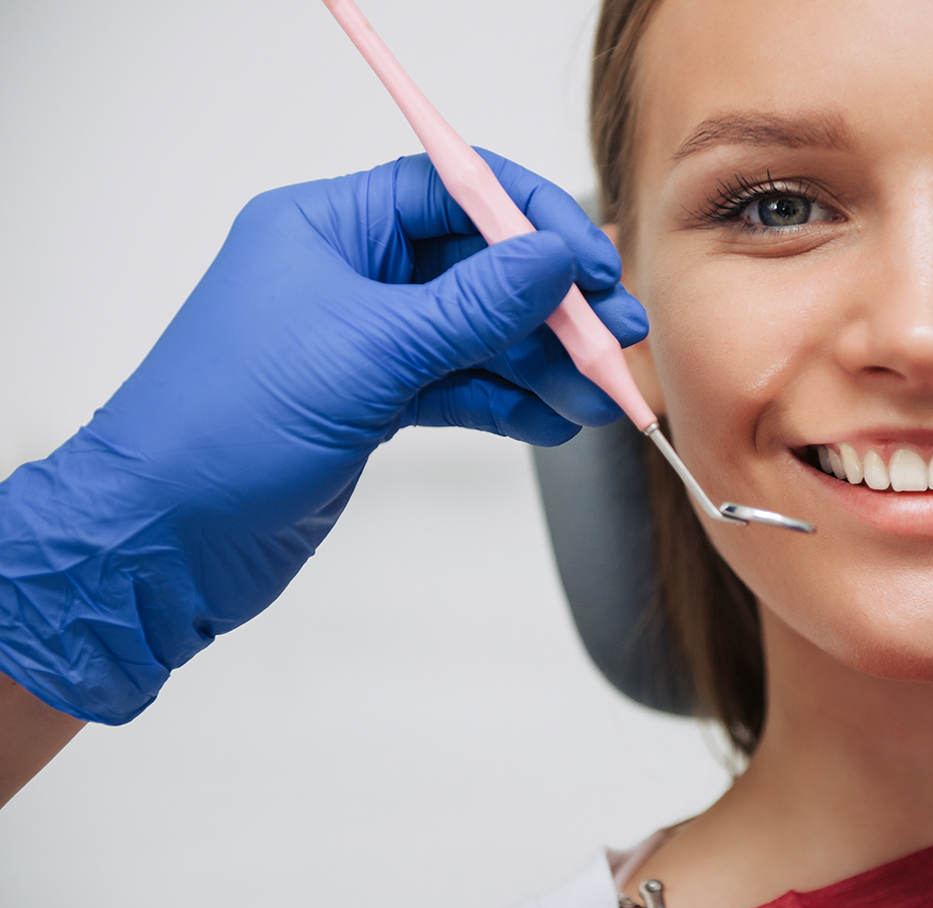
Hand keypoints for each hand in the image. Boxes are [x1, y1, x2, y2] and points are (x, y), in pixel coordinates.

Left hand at [0, 152, 645, 724]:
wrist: (164, 539)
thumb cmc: (225, 428)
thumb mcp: (368, 353)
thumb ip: (472, 306)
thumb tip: (553, 258)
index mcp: (327, 227)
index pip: (451, 190)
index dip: (531, 221)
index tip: (592, 265)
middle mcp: (347, 274)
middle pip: (476, 266)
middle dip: (552, 303)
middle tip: (615, 337)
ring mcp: (363, 341)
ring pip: (476, 334)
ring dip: (541, 363)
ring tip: (598, 395)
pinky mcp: (372, 402)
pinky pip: (460, 386)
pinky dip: (508, 402)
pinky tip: (553, 422)